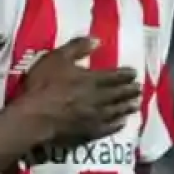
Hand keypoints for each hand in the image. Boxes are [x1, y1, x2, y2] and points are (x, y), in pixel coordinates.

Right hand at [15, 37, 142, 144]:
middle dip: (130, 91)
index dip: (125, 74)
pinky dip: (117, 125)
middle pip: (119, 94)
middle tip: (139, 89)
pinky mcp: (89, 133)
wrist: (34, 117)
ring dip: (127, 107)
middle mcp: (99, 98)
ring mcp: (95, 117)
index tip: (134, 73)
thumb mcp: (56, 59)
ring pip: (117, 111)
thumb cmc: (43, 86)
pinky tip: (121, 123)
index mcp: (92, 79)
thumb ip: (77, 47)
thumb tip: (97, 39)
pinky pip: (108, 128)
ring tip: (136, 105)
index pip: (114, 76)